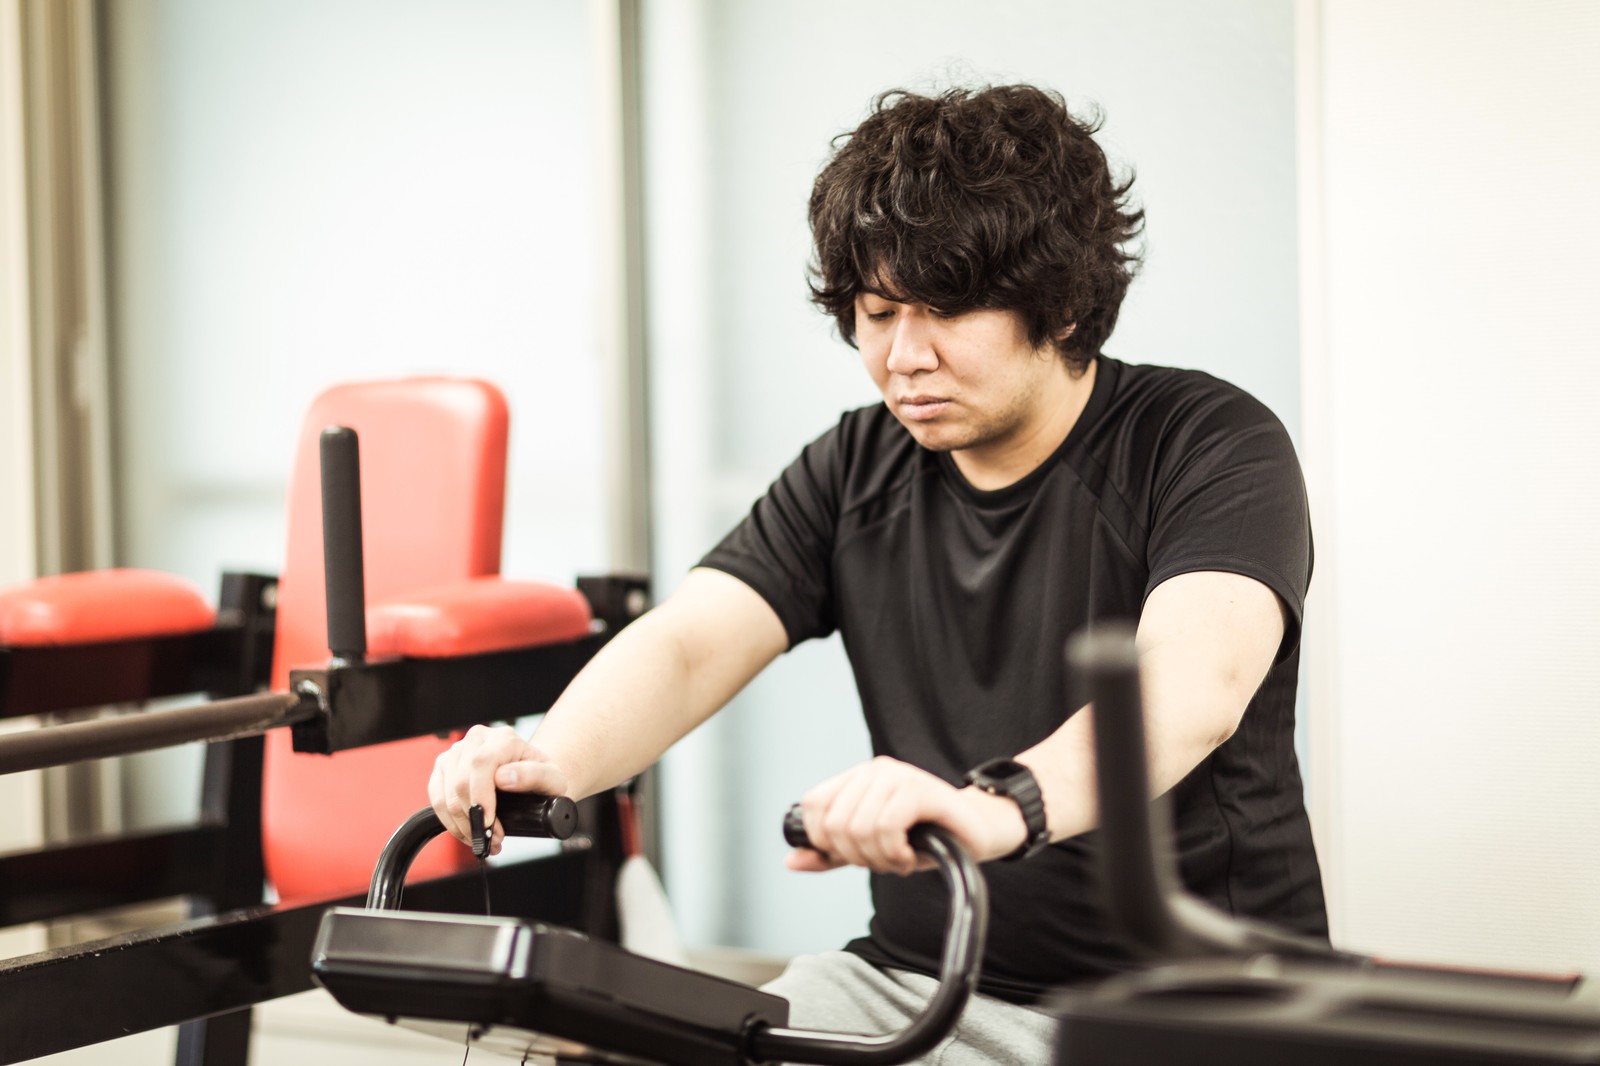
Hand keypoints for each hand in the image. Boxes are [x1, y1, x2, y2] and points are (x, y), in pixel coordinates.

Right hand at [429, 724, 569, 856]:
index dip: (481, 796)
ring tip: (483, 838)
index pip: (481, 763)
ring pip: (445, 793)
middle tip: (492, 838)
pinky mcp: (444, 767)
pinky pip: (436, 798)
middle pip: (460, 781)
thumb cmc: (543, 778)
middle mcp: (477, 739)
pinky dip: (450, 821)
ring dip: (462, 824)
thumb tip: (503, 778)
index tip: (489, 823)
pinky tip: (468, 831)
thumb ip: (535, 776)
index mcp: (504, 738)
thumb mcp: (553, 779)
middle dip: (474, 818)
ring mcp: (457, 752)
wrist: (532, 775)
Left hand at [787, 756, 1030, 874]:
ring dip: (879, 858)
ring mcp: (897, 776)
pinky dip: (895, 853)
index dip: (823, 840)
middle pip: (834, 823)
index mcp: (858, 779)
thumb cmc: (925, 838)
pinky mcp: (919, 790)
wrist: (975, 834)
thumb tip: (791, 860)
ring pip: (859, 828)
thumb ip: (831, 854)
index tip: (853, 855)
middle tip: (883, 860)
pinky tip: (909, 856)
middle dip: (856, 856)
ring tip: (899, 858)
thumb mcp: (871, 849)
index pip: (813, 805)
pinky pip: (887, 826)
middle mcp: (874, 770)